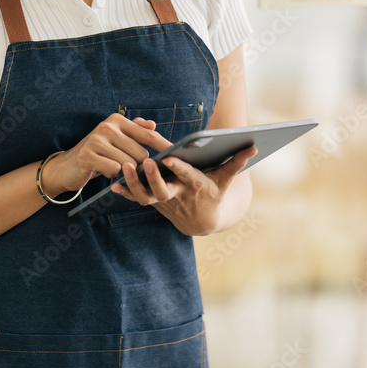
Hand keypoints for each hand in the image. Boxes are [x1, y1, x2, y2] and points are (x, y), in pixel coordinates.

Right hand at [39, 114, 173, 196]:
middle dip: (139, 164)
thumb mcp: (116, 138)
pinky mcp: (88, 156)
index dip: (163, 144)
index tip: (178, 152)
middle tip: (130, 167)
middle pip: (140, 152)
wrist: (67, 167)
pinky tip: (105, 171)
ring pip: (128, 163)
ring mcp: (96, 140)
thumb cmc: (98, 153)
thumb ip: (135, 129)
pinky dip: (112, 175)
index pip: (147, 133)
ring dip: (126, 171)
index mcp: (117, 120)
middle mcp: (107, 127)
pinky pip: (114, 170)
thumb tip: (153, 124)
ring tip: (116, 168)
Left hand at [112, 145, 257, 235]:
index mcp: (196, 186)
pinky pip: (138, 198)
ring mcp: (164, 201)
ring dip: (134, 183)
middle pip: (164, 189)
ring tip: (124, 167)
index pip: (187, 177)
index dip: (178, 169)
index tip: (169, 159)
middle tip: (144, 162)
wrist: (202, 221)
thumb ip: (237, 162)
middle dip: (153, 177)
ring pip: (147, 195)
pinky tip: (113, 184)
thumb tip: (253, 146)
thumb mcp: (226, 180)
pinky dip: (125, 192)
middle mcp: (179, 195)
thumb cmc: (215, 194)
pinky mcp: (155, 203)